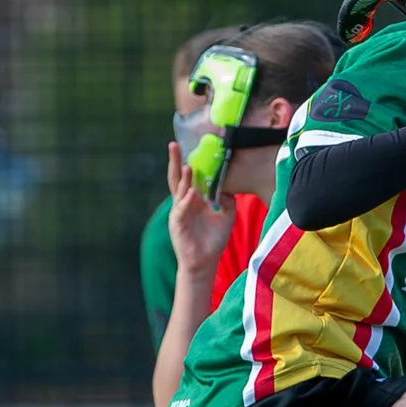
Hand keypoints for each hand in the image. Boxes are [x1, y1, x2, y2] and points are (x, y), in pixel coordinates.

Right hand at [165, 141, 233, 276]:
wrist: (205, 262)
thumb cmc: (213, 241)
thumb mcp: (227, 218)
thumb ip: (229, 202)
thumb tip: (231, 189)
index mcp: (193, 200)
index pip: (189, 177)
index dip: (188, 162)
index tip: (189, 145)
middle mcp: (184, 203)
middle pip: (177, 178)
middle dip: (175, 161)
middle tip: (174, 144)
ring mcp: (179, 213)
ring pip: (179, 191)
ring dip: (183, 179)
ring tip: (187, 165)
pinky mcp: (178, 224)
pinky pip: (182, 209)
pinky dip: (186, 200)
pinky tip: (191, 192)